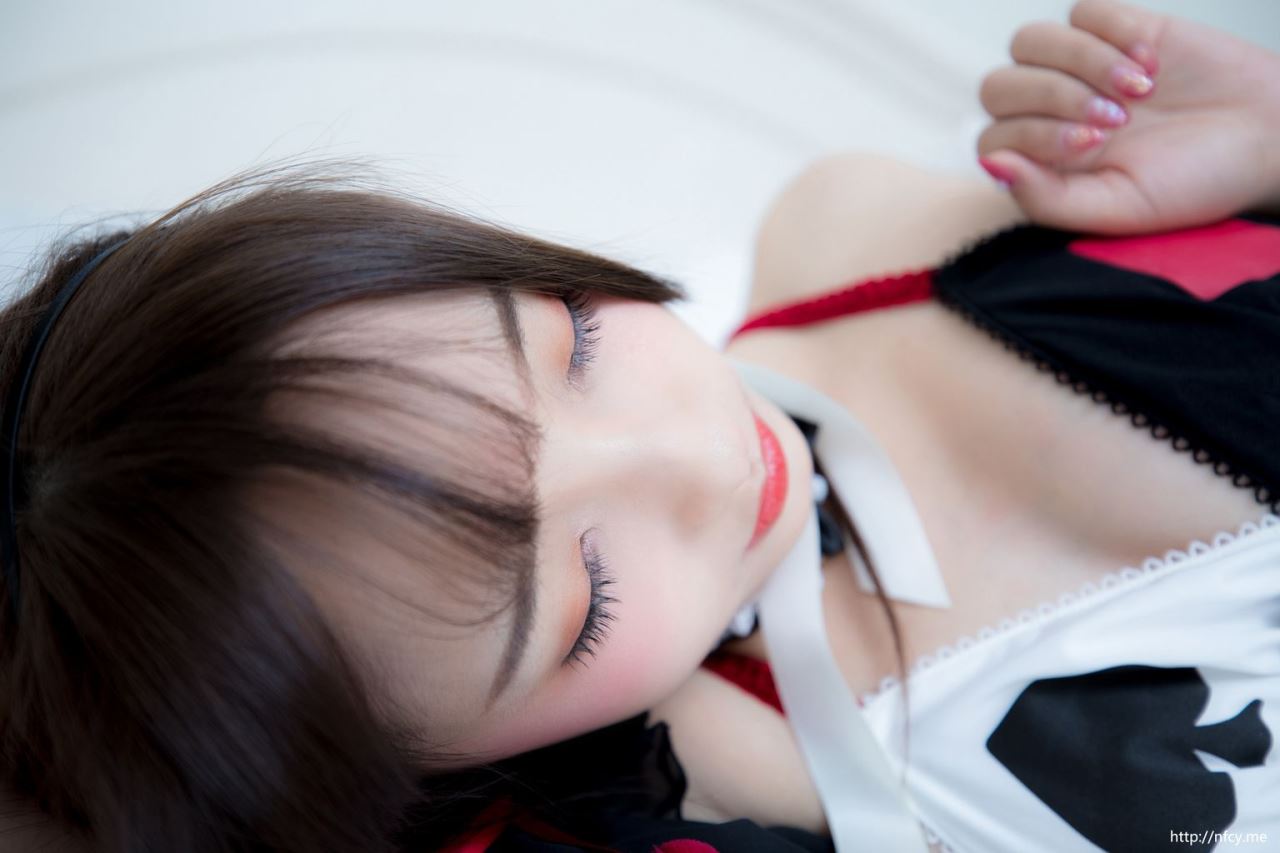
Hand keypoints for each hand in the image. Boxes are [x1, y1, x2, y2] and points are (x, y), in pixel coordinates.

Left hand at [976, 0, 1279, 234]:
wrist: (1268, 139)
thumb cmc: (1193, 183)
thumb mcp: (1119, 208)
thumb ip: (1046, 197)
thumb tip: (991, 164)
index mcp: (1043, 162)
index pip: (993, 137)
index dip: (1034, 135)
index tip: (1096, 144)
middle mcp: (1050, 113)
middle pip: (998, 86)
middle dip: (1054, 98)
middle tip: (1117, 120)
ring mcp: (1079, 69)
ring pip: (1029, 42)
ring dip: (1081, 61)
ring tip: (1140, 90)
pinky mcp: (1117, 30)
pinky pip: (1082, 12)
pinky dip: (1113, 32)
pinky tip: (1152, 64)